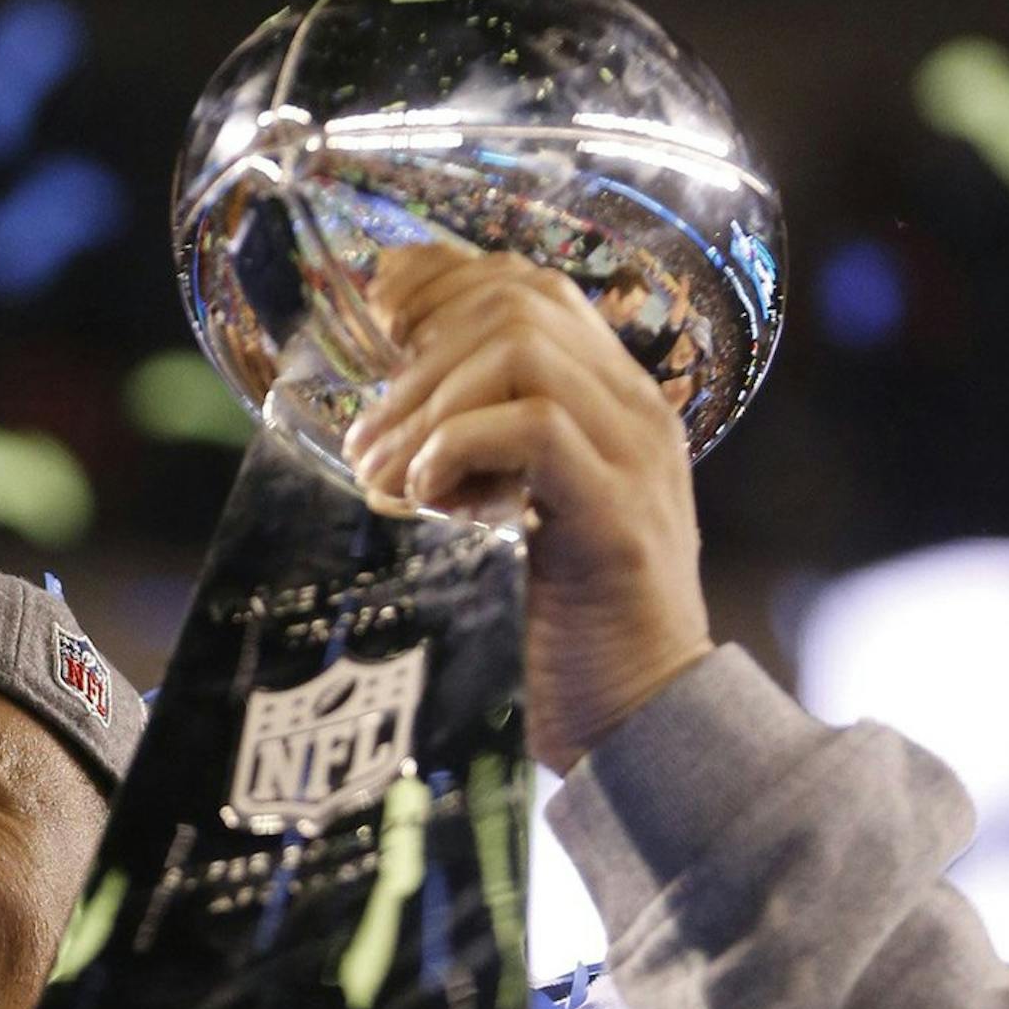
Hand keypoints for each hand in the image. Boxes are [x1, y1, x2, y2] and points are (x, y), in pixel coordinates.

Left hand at [341, 246, 714, 774]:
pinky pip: (533, 426)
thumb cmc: (567, 636)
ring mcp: (633, 458)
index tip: (379, 320)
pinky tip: (424, 497)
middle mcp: (635, 413)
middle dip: (423, 355)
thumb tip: (387, 421)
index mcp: (615, 404)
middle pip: (523, 302)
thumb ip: (483, 459)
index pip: (534, 287)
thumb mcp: (516, 521)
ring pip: (524, 350)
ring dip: (429, 404)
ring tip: (383, 474)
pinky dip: (457, 447)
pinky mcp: (613, 516)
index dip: (445, 282)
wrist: (641, 725)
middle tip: (367, 441)